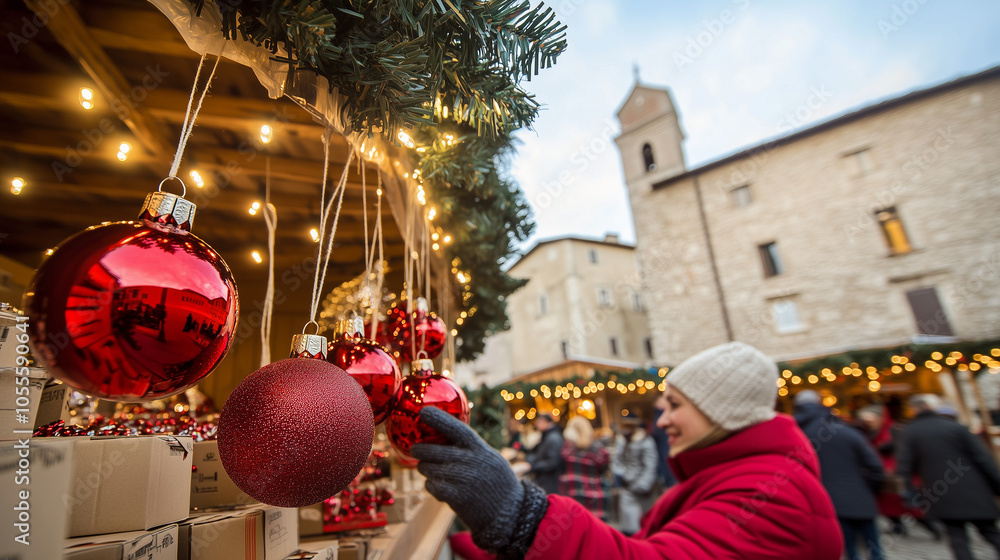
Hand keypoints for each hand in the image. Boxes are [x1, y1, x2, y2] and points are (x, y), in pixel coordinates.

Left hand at [412, 407, 525, 551]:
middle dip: (419, 450)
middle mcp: (468, 460)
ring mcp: (460, 478)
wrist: (508, 512)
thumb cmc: (497, 482)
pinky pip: (430, 485)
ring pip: (427, 468)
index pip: (455, 428)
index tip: (423, 412)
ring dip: (427, 470)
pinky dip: (432, 486)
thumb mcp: (490, 457)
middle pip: (431, 450)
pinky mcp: (453, 496)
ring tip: (438, 474)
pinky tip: (443, 489)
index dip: (438, 418)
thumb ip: (470, 448)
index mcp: (478, 447)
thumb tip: (444, 434)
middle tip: (416, 450)